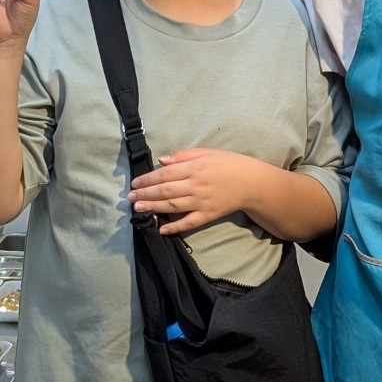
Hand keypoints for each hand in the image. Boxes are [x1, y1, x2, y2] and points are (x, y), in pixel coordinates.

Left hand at [127, 149, 264, 235]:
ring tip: (138, 209)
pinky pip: (189, 223)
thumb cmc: (230, 163)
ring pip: (173, 206)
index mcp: (195, 167)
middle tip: (130, 199)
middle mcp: (196, 185)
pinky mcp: (208, 215)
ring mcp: (202, 201)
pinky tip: (162, 229)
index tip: (135, 183)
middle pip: (165, 190)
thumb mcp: (208, 152)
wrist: (252, 182)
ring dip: (153, 208)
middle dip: (145, 195)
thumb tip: (162, 161)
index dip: (148, 179)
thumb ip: (184, 155)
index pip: (165, 174)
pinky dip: (175, 227)